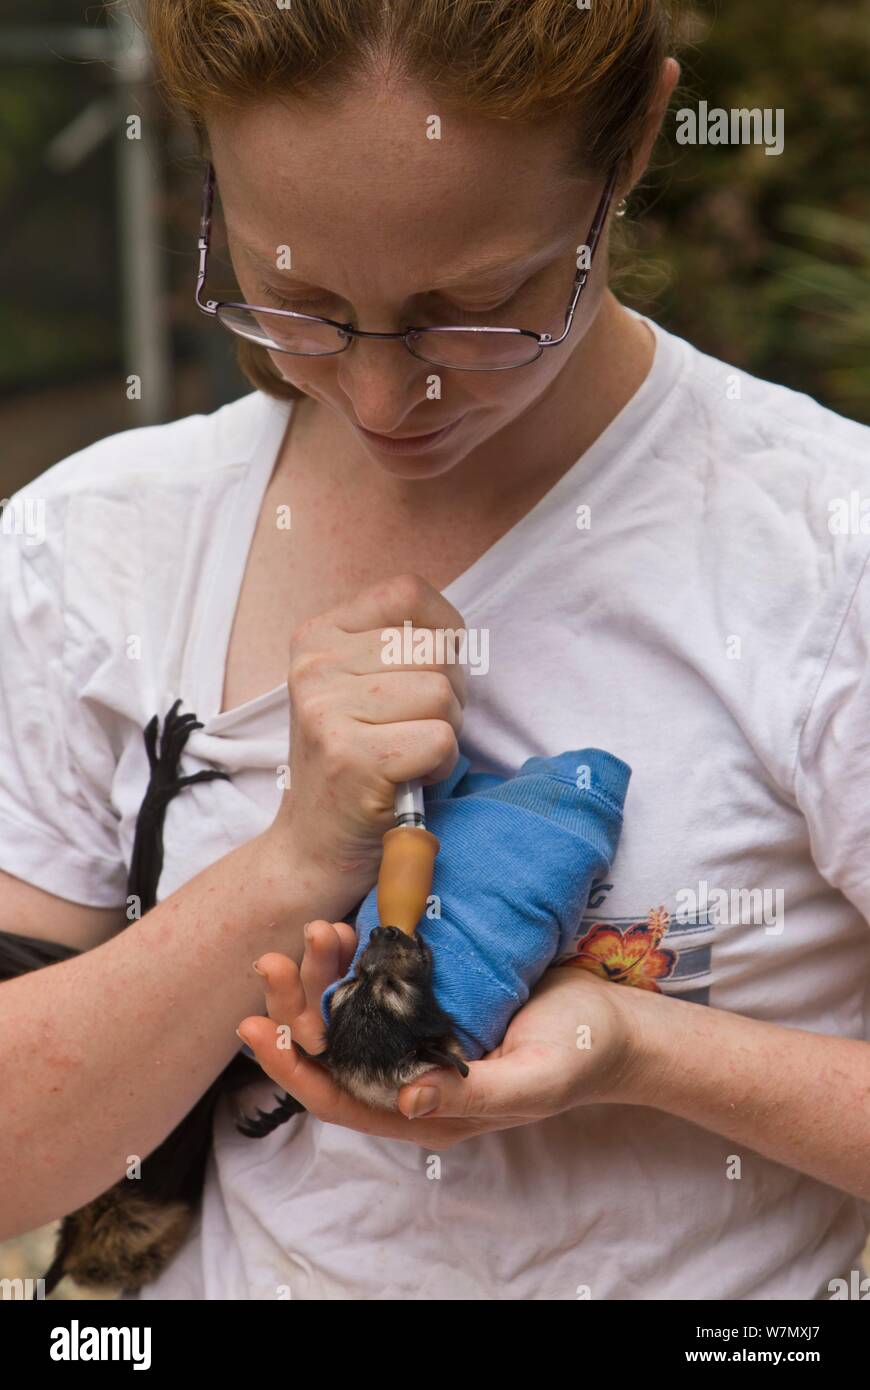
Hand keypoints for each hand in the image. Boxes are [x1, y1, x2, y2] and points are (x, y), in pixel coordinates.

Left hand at [237, 921, 638, 1148]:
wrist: (614, 1020)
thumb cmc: (577, 1055)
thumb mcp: (529, 1080)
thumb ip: (469, 1095)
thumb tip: (406, 1099)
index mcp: (423, 1111)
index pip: (337, 1099)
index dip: (293, 1067)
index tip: (260, 1027)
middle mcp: (407, 1075)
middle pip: (329, 1051)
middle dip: (294, 1010)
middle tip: (271, 963)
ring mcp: (415, 1034)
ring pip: (346, 1012)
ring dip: (320, 976)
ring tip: (313, 932)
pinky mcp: (429, 996)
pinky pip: (376, 980)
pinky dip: (355, 955)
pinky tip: (345, 925)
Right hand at [266, 575, 467, 908]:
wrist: (314, 849)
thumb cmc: (356, 764)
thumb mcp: (359, 687)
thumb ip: (399, 645)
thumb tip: (459, 634)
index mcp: (317, 636)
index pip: (408, 591)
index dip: (442, 631)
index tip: (428, 675)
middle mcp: (314, 666)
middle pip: (435, 650)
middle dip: (449, 693)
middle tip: (414, 731)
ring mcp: (326, 710)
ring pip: (442, 694)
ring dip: (444, 732)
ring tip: (408, 755)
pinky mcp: (350, 757)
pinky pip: (440, 739)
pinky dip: (439, 764)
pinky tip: (407, 779)